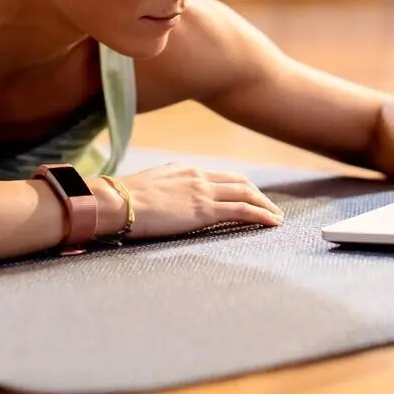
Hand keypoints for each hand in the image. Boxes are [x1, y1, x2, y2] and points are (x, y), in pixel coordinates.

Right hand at [97, 162, 284, 238]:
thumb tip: (159, 204)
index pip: (218, 176)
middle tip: (269, 206)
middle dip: (257, 193)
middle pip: (238, 181)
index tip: (247, 195)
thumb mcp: (146, 188)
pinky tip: (272, 223)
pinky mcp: (205, 210)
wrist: (117, 202)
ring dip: (264, 205)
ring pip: (245, 194)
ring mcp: (203, 191)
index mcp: (183, 170)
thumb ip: (161, 192)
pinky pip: (242, 210)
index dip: (237, 185)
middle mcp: (197, 176)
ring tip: (276, 217)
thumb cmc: (121, 200)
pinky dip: (261, 215)